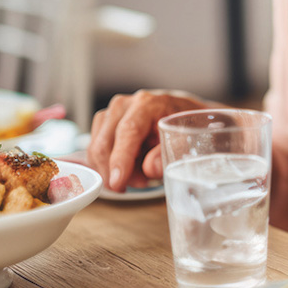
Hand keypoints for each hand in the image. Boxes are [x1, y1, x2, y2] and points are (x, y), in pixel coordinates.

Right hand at [88, 89, 208, 192]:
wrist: (188, 116)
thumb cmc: (190, 127)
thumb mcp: (191, 139)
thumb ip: (173, 151)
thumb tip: (150, 168)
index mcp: (148, 104)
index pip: (127, 132)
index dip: (120, 159)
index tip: (117, 182)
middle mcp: (125, 105)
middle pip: (105, 143)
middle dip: (116, 172)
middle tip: (142, 184)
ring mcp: (112, 113)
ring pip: (96, 149)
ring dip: (113, 170)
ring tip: (141, 175)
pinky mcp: (105, 124)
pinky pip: (96, 150)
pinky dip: (109, 166)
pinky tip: (131, 169)